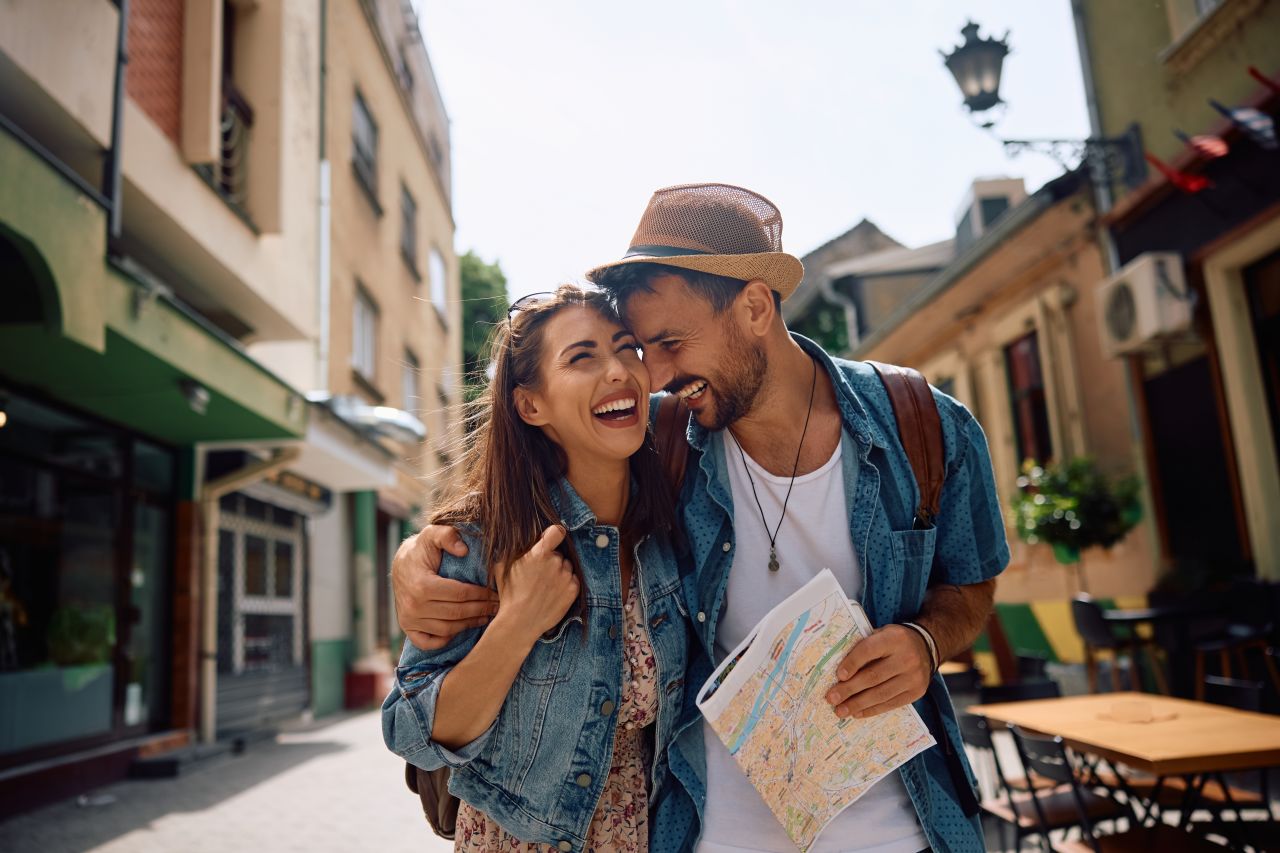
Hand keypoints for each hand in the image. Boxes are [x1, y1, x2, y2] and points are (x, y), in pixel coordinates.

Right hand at [393, 525, 498, 650]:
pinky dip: (444, 640)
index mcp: (421, 585)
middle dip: (480, 609)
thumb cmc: (422, 550)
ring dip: (469, 625)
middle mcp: (413, 606)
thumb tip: (464, 550)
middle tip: (497, 606)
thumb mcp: (433, 534)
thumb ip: (448, 536)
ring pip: (447, 629)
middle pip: (456, 613)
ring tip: (485, 616)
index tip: (495, 592)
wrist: (401, 564)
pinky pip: (428, 642)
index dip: (481, 594)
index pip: (460, 594)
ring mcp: (409, 619)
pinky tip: (459, 630)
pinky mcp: (407, 628)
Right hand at [494, 525, 578, 642]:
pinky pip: (573, 581)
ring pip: (567, 567)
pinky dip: (566, 585)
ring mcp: (566, 576)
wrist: (520, 621)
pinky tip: (553, 594)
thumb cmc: (509, 594)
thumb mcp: (502, 566)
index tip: (551, 539)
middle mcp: (556, 562)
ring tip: (545, 587)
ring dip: (559, 573)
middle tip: (540, 574)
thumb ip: (514, 551)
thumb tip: (516, 543)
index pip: (557, 532)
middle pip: (559, 554)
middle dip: (551, 561)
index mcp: (540, 553)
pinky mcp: (573, 590)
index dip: (554, 534)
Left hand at [826, 624, 930, 718]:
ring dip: (858, 704)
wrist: (925, 646)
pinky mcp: (916, 692)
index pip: (869, 650)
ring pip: (881, 694)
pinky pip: (891, 704)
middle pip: (873, 676)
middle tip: (832, 698)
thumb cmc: (893, 641)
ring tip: (841, 710)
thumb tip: (838, 672)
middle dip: (849, 689)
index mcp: (894, 638)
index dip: (852, 663)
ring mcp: (914, 677)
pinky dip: (872, 709)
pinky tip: (857, 713)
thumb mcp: (881, 634)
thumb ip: (864, 646)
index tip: (838, 676)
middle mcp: (907, 658)